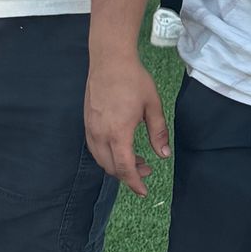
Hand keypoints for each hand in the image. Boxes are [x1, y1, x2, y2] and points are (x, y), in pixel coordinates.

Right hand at [84, 51, 168, 194]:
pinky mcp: (87, 122)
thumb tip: (164, 155)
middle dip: (128, 175)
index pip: (124, 168)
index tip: (143, 191)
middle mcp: (100, 134)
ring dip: (117, 165)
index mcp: (118, 133)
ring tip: (136, 159)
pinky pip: (95, 148)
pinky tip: (121, 147)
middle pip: (110, 167)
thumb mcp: (153, 106)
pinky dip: (107, 155)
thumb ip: (158, 132)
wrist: (109, 60)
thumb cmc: (133, 80)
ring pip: (101, 159)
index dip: (134, 183)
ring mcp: (91, 128)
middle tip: (147, 168)